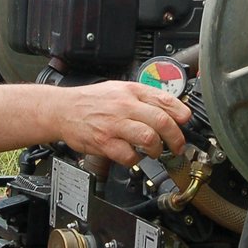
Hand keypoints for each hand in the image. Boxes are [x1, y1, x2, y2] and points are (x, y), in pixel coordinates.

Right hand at [56, 81, 190, 164]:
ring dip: (157, 149)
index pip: (165, 99)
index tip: (185, 123)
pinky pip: (129, 154)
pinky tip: (134, 156)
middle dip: (176, 137)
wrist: (62, 109)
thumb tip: (170, 109)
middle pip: (162, 121)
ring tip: (155, 152)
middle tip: (177, 146)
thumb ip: (143, 98)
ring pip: (149, 137)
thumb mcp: (119, 89)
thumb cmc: (91, 101)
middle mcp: (124, 106)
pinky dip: (135, 159)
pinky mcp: (104, 142)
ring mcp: (114, 124)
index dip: (181, 113)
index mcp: (131, 91)